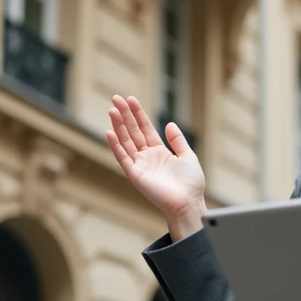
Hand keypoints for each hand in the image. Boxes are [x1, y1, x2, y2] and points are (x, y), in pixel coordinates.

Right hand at [106, 95, 205, 238]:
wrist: (189, 202)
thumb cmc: (191, 183)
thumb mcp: (187, 156)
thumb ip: (177, 140)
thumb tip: (169, 124)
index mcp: (159, 152)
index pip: (145, 128)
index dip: (138, 114)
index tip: (131, 99)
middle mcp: (147, 157)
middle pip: (133, 132)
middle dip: (124, 115)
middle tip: (115, 98)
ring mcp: (140, 165)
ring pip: (126, 141)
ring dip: (118, 126)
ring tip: (111, 110)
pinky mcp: (135, 175)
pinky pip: (123, 158)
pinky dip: (116, 146)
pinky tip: (109, 132)